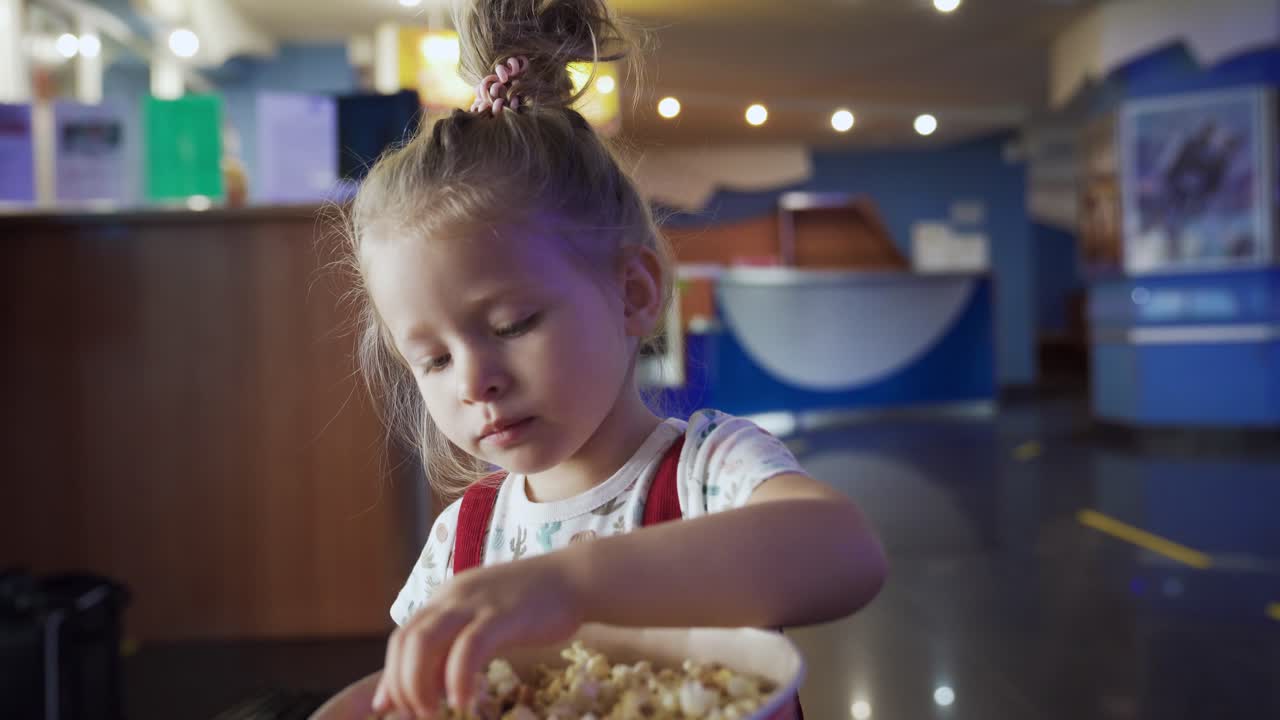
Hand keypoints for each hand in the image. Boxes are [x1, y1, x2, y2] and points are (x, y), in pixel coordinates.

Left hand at [371, 555, 583, 717]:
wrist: (575, 578)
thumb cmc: (535, 604)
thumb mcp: (486, 618)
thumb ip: (458, 642)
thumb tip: (432, 683)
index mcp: (446, 598)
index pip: (402, 636)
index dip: (391, 675)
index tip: (392, 708)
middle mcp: (452, 597)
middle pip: (406, 641)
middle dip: (401, 685)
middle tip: (415, 716)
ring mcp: (476, 604)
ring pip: (425, 642)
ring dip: (419, 684)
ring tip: (432, 713)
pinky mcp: (501, 616)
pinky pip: (468, 649)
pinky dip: (458, 679)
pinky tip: (463, 703)